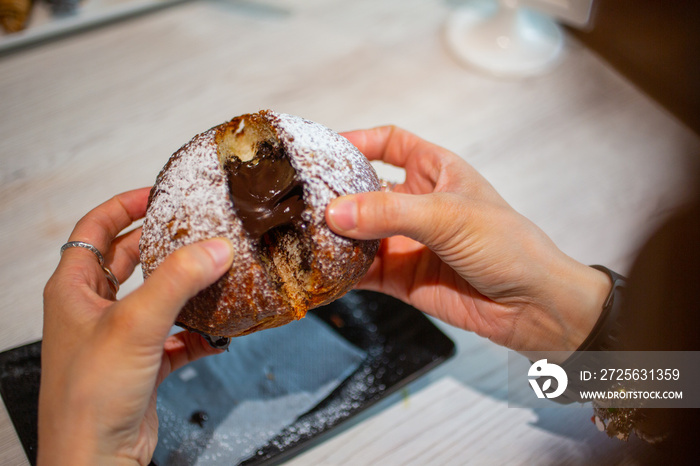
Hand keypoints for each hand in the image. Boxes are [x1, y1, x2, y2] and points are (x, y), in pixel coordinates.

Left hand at [39, 188, 233, 464]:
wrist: (95, 460)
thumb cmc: (88, 400)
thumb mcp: (135, 325)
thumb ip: (178, 281)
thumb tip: (215, 248)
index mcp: (74, 290)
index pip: (95, 229)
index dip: (124, 206)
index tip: (157, 193)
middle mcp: (94, 310)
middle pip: (129, 260)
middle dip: (162, 243)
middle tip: (194, 227)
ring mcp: (119, 338)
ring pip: (156, 298)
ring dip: (185, 288)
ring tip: (214, 272)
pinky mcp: (142, 365)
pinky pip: (176, 337)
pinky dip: (198, 332)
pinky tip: (219, 333)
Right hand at [326, 126, 610, 354]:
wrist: (534, 306)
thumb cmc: (508, 245)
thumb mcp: (450, 216)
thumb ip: (391, 213)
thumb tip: (335, 213)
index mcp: (436, 172)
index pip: (390, 143)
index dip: (358, 140)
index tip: (322, 148)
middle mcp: (417, 204)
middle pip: (365, 190)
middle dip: (334, 193)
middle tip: (298, 198)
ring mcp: (407, 242)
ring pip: (359, 233)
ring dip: (333, 236)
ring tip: (298, 234)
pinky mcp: (402, 278)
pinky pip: (363, 272)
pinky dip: (341, 272)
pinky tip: (318, 271)